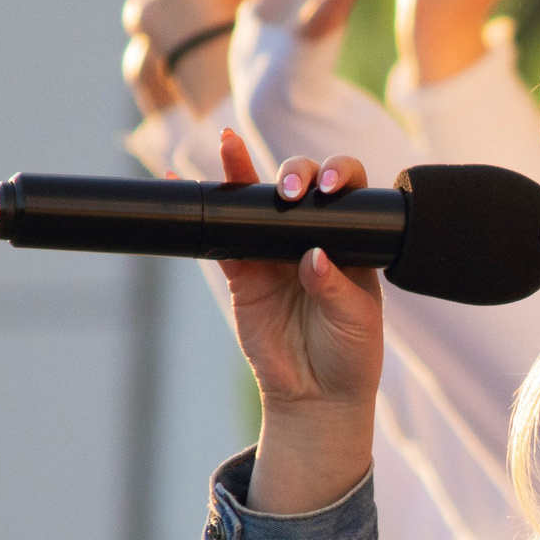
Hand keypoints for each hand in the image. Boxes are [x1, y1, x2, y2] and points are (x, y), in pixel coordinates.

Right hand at [213, 132, 384, 513]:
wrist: (317, 395)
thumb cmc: (351, 353)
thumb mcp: (356, 320)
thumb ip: (335, 287)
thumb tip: (312, 257)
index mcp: (350, 239)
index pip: (347, 190)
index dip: (337, 176)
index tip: (328, 189)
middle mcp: (312, 235)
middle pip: (299, 184)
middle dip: (293, 174)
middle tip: (290, 193)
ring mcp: (274, 250)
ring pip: (256, 201)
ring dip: (240, 170)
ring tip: (228, 144)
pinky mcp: (244, 273)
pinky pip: (221, 235)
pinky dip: (205, 210)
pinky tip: (183, 179)